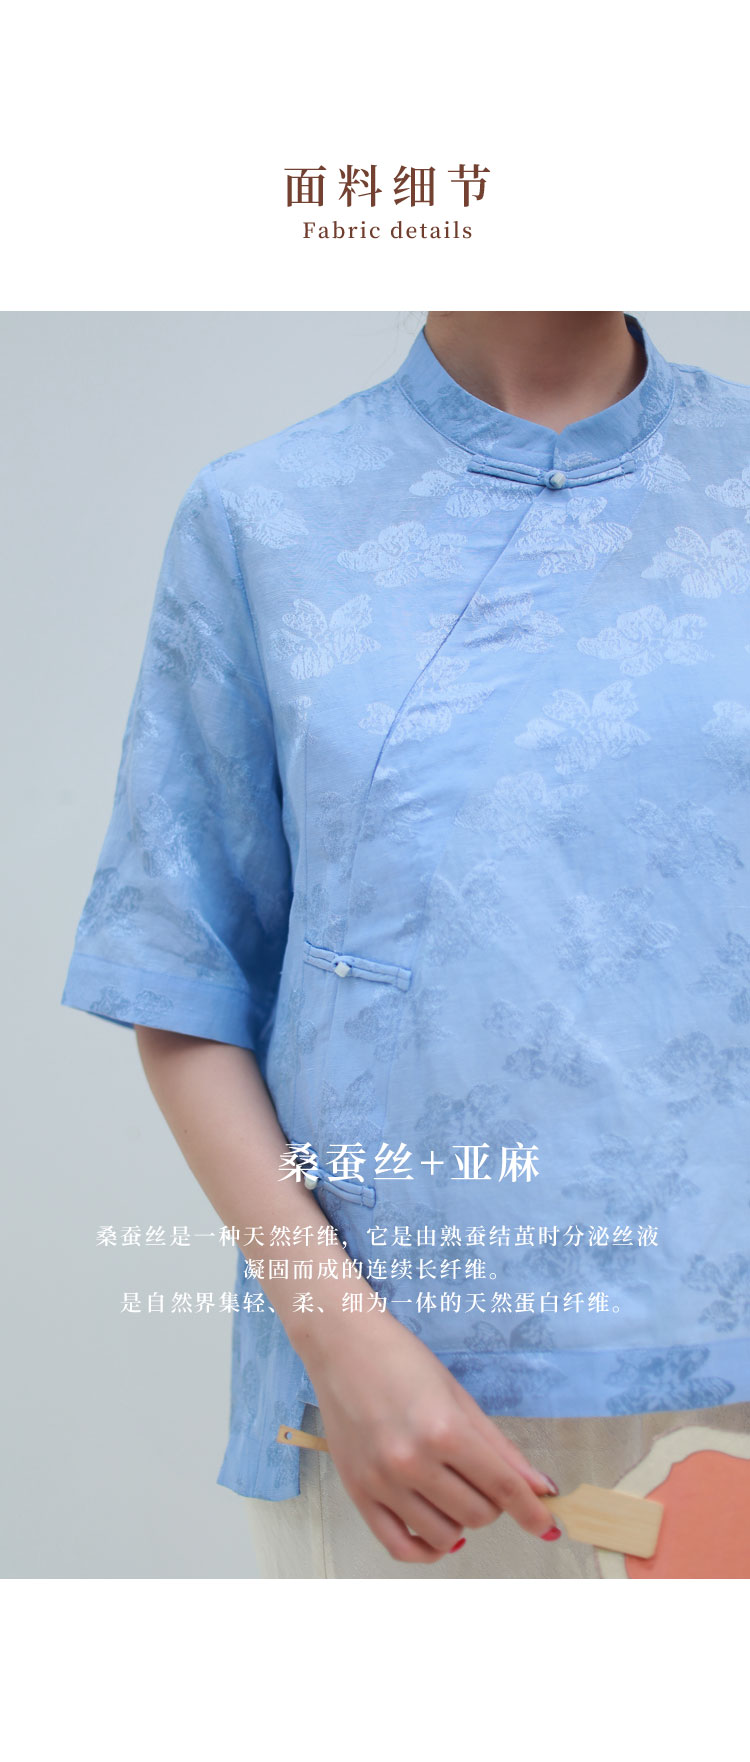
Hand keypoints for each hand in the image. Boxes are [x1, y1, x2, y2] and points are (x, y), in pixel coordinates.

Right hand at [302, 1309, 557, 1563]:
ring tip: (453, 1493)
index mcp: (444, 1431)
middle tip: (481, 1478)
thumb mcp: (459, 1398)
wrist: (342, 1346)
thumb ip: (500, 1448)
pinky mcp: (358, 1493)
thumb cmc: (403, 1362)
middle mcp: (412, 1461)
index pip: (503, 1488)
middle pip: (478, 1515)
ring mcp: (382, 1481)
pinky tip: (436, 1533)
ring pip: (445, 1536)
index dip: (533, 1512)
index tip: (548, 1526)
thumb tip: (541, 1487)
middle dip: (492, 1503)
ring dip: (461, 1522)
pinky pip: (399, 1546)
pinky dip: (426, 1550)